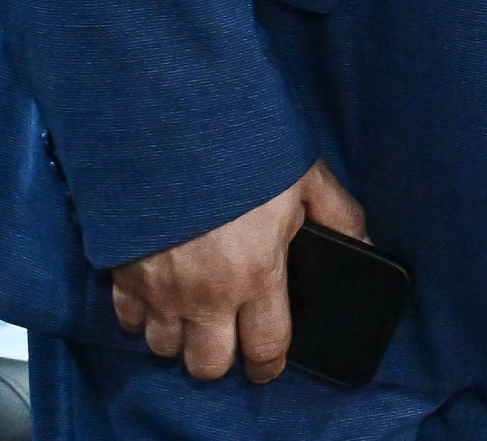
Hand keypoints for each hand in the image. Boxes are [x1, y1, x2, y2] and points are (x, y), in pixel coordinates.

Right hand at [109, 161, 366, 381]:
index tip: (269, 365)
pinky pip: (126, 320)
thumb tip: (365, 244)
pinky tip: (158, 294)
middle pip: (208, 366)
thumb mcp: (305, 176)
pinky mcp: (122, 272)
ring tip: (193, 315)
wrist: (171, 120)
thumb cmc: (243, 146)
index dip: (270, 365)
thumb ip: (338, 215)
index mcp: (256, 274)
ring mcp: (159, 287)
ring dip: (179, 339)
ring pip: (164, 348)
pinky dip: (141, 316)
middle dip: (222, 360)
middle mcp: (206, 293)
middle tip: (229, 339)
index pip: (266, 348)